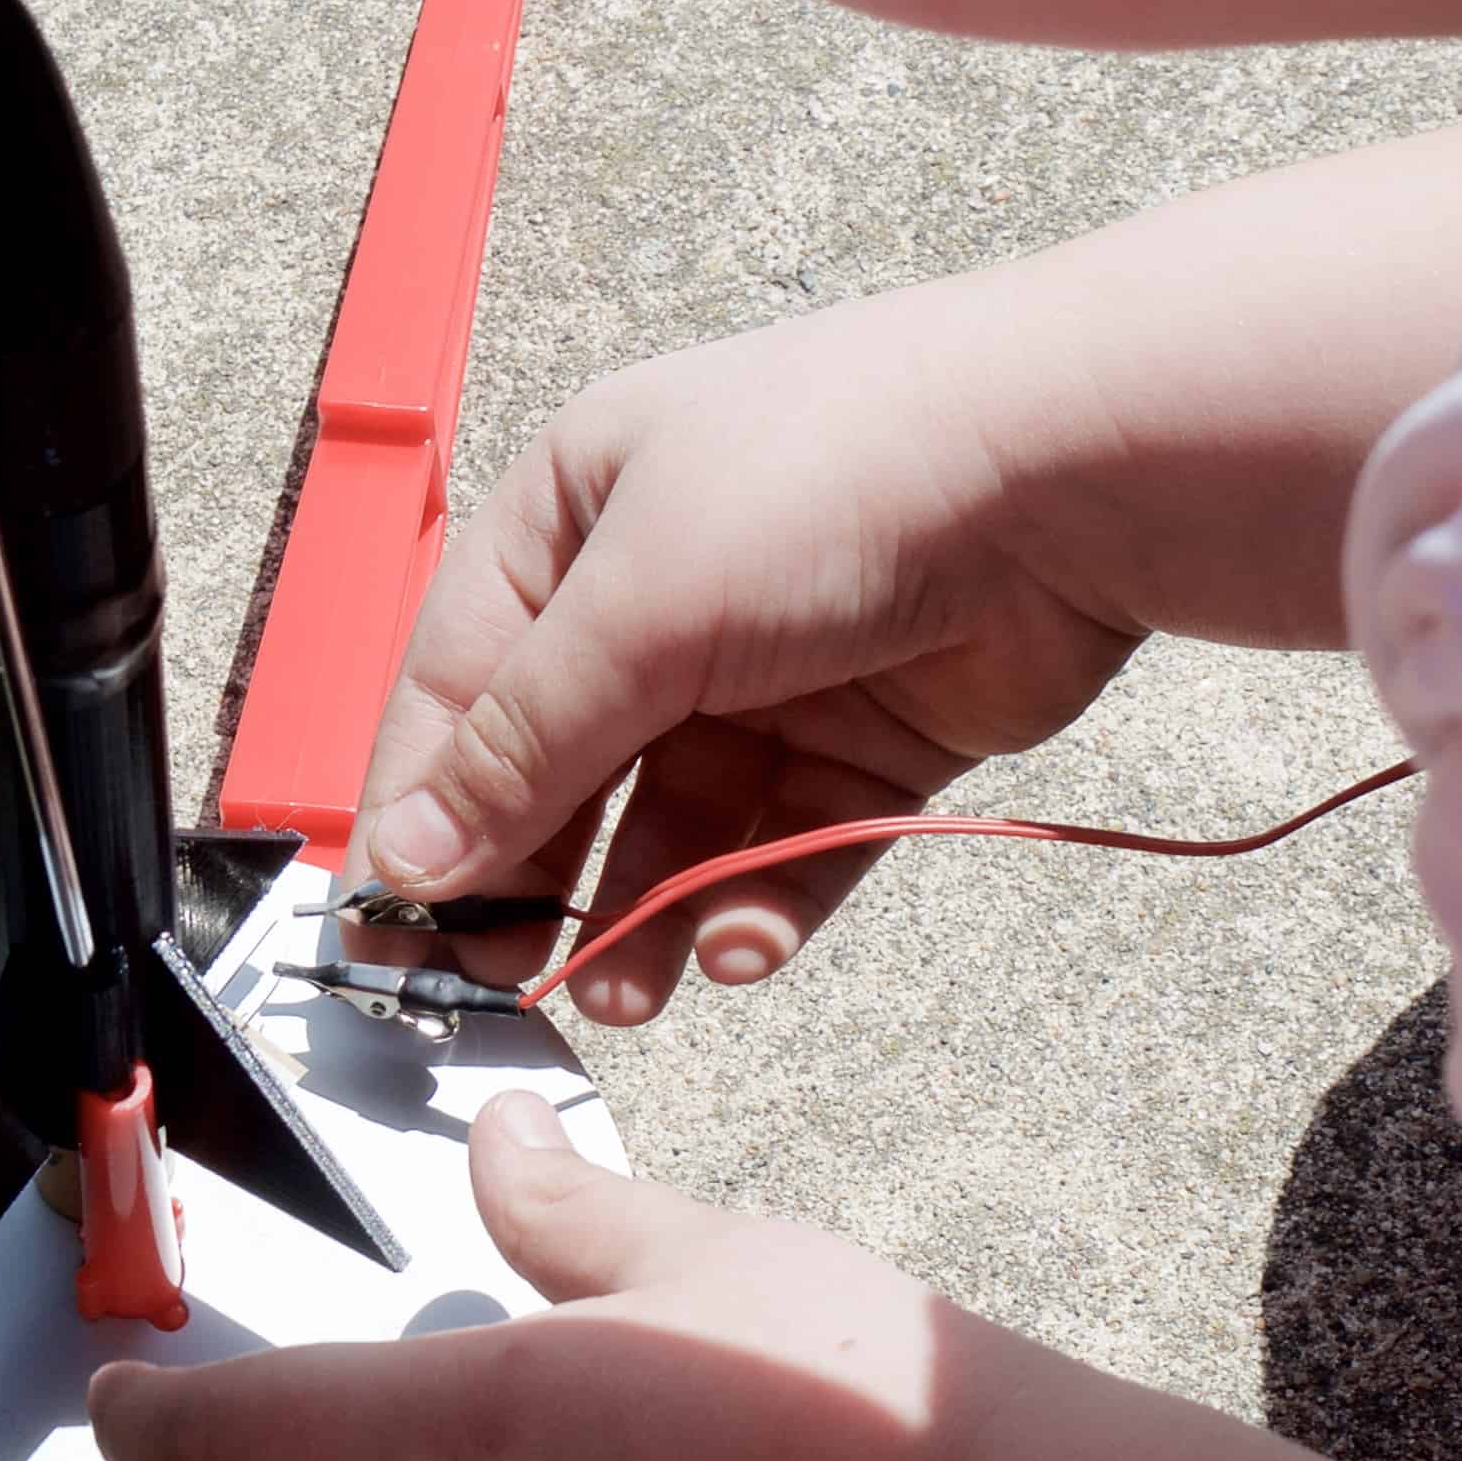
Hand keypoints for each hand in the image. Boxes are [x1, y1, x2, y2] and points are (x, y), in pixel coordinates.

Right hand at [350, 270, 1147, 1016]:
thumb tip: (411, 855)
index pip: (463, 681)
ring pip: (680, 820)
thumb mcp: (641, 604)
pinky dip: (762, 902)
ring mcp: (773, 663)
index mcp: (577, 512)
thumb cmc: (835, 472)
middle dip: (536, 874)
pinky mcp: (873, 732)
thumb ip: (524, 743)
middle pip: (567, 763)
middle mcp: (665, 588)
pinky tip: (743, 947)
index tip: (393, 929)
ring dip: (645, 913)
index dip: (424, 803)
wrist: (1067, 468)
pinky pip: (793, 843)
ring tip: (625, 992)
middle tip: (508, 982)